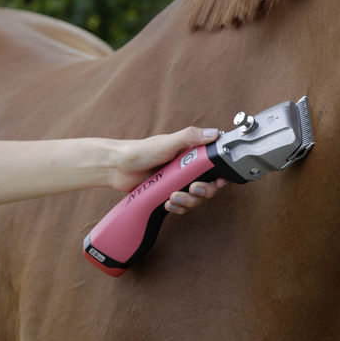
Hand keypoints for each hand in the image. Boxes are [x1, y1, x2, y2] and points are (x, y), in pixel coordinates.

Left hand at [109, 127, 227, 211]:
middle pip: (209, 186)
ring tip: (173, 197)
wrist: (117, 167)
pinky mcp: (169, 194)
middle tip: (193, 189)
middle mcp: (188, 169)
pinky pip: (181, 206)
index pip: (215, 166)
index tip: (220, 181)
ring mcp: (178, 183)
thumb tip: (214, 133)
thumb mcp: (168, 142)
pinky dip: (177, 207)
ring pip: (195, 199)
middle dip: (204, 191)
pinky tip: (167, 203)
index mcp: (192, 154)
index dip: (221, 176)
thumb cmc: (141, 150)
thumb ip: (190, 137)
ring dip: (187, 202)